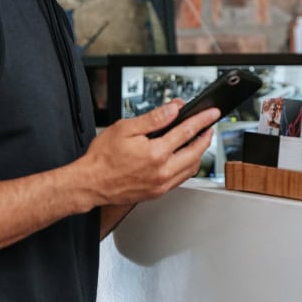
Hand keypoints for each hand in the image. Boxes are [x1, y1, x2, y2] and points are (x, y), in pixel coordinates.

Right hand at [80, 101, 219, 206]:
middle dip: (206, 138)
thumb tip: (173, 109)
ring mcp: (161, 185)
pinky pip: (181, 179)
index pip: (187, 132)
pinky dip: (188, 167)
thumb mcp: (126, 128)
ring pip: (191, 168)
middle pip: (196, 152)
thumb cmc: (102, 157)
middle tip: (210, 127)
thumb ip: (154, 118)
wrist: (89, 184)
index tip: (212, 113)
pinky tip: (185, 158)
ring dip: (199, 153)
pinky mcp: (157, 193)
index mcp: (156, 153)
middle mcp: (162, 171)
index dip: (203, 120)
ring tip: (199, 140)